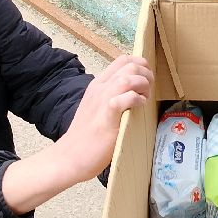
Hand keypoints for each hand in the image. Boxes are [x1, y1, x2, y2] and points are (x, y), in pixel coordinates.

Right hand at [55, 54, 152, 182]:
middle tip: (148, 92)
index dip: (140, 64)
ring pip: (129, 78)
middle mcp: (99, 88)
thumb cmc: (86, 137)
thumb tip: (132, 92)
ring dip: (143, 86)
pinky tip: (139, 108)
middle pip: (129, 66)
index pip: (122, 60)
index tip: (147, 77)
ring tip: (144, 99)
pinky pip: (126, 98)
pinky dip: (137, 100)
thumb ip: (111, 97)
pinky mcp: (107, 115)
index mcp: (97, 85)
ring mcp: (102, 100)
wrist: (70, 156)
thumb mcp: (96, 108)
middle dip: (146, 75)